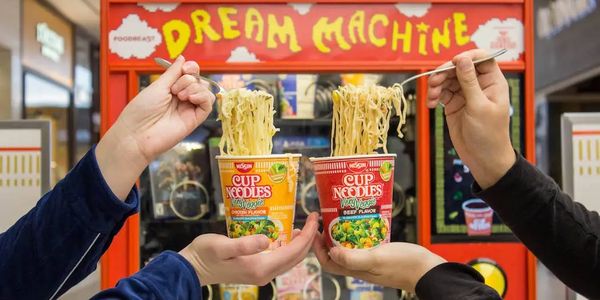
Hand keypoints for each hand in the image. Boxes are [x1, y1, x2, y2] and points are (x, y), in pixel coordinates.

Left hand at [96, 56, 214, 198]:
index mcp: (171, 89)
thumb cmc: (141, 111)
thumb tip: (182, 57)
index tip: (186, 68)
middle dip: (190, 79)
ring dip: (195, 88)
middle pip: (199, 81)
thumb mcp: (158, 86)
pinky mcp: (194, 120)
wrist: (137, 134)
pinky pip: (208, 105)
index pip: (190, 74)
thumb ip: (173, 72)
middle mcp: (182, 98)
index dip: (192, 68)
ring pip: (206, 91)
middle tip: (174, 89)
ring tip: (180, 96)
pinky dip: (203, 97)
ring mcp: (188, 109)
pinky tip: (190, 99)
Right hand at [180, 213, 318, 285]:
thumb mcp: (222, 246)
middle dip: (309, 238)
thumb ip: (245, 244)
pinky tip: (287, 233)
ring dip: (301, 243)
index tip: (314, 217)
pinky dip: (289, 246)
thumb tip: (266, 240)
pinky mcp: (256, 269)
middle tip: (314, 217)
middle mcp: (265, 273)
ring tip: (306, 224)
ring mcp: (261, 273)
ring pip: (290, 258)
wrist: (193, 268)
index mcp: (260, 267)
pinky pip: (280, 258)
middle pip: (296, 256)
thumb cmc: (205, 254)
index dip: (307, 234)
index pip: (294, 251)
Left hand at [312, 233, 444, 291]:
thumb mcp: (376, 258)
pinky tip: (361, 222)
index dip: (319, 249)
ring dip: (342, 234)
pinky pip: (363, 243)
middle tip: (326, 220)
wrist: (428, 270)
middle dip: (328, 238)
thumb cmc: (404, 265)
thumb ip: (354, 257)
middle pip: (336, 254)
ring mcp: (370, 260)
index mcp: (356, 269)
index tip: (316, 232)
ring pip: (349, 247)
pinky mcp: (380, 253)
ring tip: (341, 217)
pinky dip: (358, 233)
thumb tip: (332, 252)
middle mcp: (360, 266)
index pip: (328, 262)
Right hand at [427, 49, 515, 188]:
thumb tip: (462, 59)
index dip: (467, 57)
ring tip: (431, 95)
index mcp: (492, 83)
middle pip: (459, 67)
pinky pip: (441, 92)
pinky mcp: (454, 104)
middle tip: (434, 81)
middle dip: (445, 72)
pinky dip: (434, 96)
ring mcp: (465, 94)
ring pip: (448, 79)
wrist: (482, 158)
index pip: (482, 59)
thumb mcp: (478, 106)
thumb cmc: (489, 134)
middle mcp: (478, 85)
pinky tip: (431, 104)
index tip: (453, 62)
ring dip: (437, 84)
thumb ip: (469, 82)